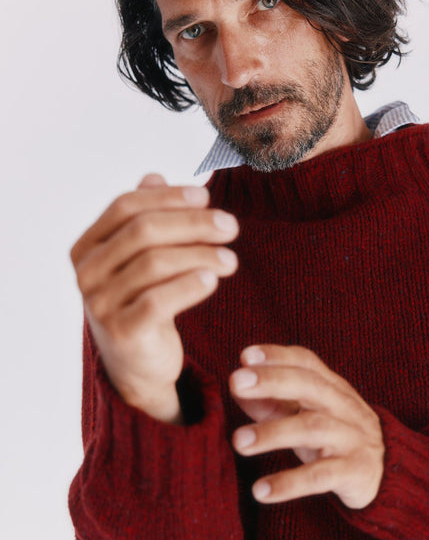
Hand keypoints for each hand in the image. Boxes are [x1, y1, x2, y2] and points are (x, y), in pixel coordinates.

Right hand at [70, 173, 238, 421]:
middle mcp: (86, 273)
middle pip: (143, 231)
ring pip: (155, 264)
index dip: (169, 198)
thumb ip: (144, 218)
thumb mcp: (141, 258)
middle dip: (193, 224)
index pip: (126, 206)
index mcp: (87, 246)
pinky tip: (213, 279)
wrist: (138, 363)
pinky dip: (189, 285)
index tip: (207, 196)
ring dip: (200, 254)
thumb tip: (155, 176)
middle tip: (230, 226)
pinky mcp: (122, 333)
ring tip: (231, 259)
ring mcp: (99, 304)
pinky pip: (159, 301)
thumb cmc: (141, 301)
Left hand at [229, 345, 383, 508]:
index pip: (305, 361)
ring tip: (238, 441)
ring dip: (272, 433)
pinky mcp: (354, 471)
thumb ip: (271, 402)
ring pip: (312, 428)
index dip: (277, 356)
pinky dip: (289, 483)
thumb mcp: (305, 414)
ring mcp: (351, 436)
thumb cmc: (333, 433)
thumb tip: (236, 388)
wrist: (388, 469)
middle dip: (271, 381)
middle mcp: (342, 404)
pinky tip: (261, 490)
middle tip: (235, 382)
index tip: (246, 355)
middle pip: (308, 385)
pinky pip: (320, 476)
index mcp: (330, 385)